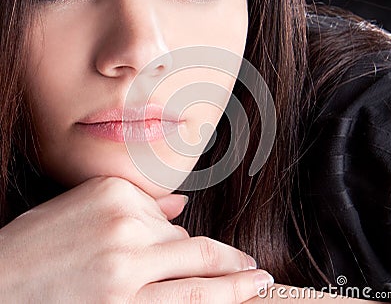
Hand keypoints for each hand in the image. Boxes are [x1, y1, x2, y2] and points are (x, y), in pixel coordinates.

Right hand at [0, 176, 272, 302]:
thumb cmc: (34, 245)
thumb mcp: (81, 205)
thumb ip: (138, 204)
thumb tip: (180, 206)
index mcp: (116, 194)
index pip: (168, 219)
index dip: (183, 240)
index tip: (202, 250)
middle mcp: (125, 228)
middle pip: (189, 247)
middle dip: (226, 261)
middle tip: (253, 268)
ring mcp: (126, 270)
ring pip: (198, 276)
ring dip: (236, 282)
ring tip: (259, 282)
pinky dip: (214, 301)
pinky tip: (235, 299)